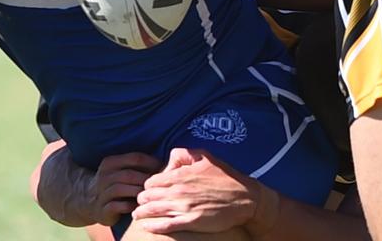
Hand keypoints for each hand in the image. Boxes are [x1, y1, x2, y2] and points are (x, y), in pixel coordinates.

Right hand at [83, 151, 161, 226]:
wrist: (89, 201)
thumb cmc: (114, 184)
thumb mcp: (120, 170)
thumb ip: (136, 164)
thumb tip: (164, 160)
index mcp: (110, 162)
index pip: (134, 158)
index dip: (151, 162)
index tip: (163, 168)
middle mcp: (104, 176)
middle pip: (129, 174)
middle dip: (146, 179)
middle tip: (159, 185)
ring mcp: (102, 192)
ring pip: (123, 189)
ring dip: (139, 192)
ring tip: (151, 195)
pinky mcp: (103, 209)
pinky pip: (118, 206)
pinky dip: (130, 206)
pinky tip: (138, 206)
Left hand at [131, 148, 259, 234]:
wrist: (244, 198)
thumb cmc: (224, 176)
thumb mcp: (204, 156)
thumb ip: (183, 154)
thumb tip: (169, 158)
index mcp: (180, 174)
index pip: (151, 181)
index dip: (147, 185)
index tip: (147, 189)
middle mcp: (179, 191)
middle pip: (148, 196)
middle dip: (141, 199)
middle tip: (139, 202)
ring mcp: (184, 207)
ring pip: (153, 210)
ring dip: (141, 213)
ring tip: (137, 215)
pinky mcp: (191, 222)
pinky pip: (165, 226)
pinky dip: (153, 226)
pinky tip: (147, 226)